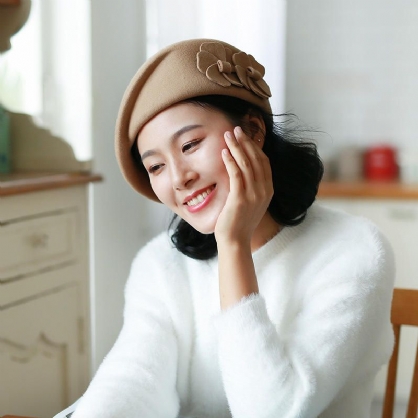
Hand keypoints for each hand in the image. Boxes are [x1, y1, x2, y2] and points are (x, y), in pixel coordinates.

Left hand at [214, 126, 273, 247]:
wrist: (235, 241)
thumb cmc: (239, 222)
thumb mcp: (251, 202)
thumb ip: (251, 186)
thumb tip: (242, 170)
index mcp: (268, 190)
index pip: (264, 162)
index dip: (254, 147)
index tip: (244, 136)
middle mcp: (264, 190)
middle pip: (256, 159)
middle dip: (246, 142)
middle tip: (235, 129)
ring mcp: (254, 195)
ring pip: (246, 164)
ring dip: (237, 147)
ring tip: (228, 135)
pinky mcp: (240, 199)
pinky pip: (236, 175)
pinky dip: (230, 161)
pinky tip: (224, 152)